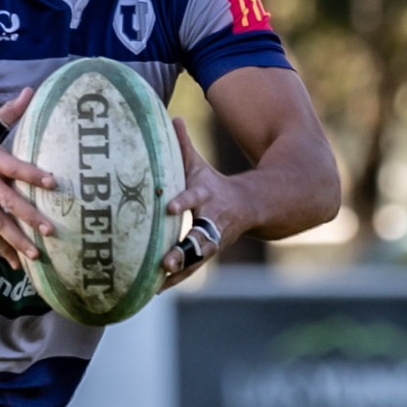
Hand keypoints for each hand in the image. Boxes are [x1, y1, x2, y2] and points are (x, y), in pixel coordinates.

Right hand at [0, 87, 57, 268]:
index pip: (16, 167)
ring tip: (35, 254)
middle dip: (29, 217)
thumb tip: (31, 91)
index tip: (53, 183)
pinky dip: (1, 249)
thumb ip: (9, 113)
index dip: (33, 175)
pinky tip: (16, 264)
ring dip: (17, 240)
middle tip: (49, 230)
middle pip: (9, 202)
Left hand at [160, 116, 245, 281]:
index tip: (169, 208)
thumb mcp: (200, 165)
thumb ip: (184, 145)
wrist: (251, 206)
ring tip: (160, 280)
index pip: (193, 197)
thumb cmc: (214, 185)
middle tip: (167, 260)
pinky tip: (155, 290)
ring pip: (196, 257)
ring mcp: (212, 240)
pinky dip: (176, 279)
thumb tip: (172, 117)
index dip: (183, 202)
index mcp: (207, 196)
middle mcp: (211, 221)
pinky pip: (191, 269)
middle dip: (183, 249)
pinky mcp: (208, 253)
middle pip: (198, 236)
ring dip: (180, 270)